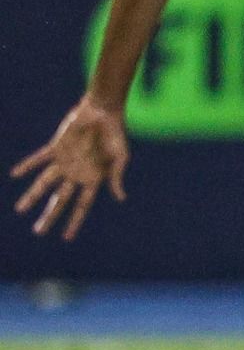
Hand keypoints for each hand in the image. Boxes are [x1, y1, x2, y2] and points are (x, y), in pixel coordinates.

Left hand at [11, 96, 129, 239]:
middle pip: (59, 200)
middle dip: (49, 216)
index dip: (74, 222)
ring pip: (45, 183)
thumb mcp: (121, 158)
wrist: (103, 111)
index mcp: (93, 179)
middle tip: (38, 232)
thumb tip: (120, 198)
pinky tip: (15, 174)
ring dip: (32, 196)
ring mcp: (64, 162)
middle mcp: (76, 174)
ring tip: (20, 209)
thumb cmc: (116, 134)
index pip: (81, 206)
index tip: (66, 238)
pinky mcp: (56, 148)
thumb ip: (116, 177)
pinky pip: (39, 159)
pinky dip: (28, 166)